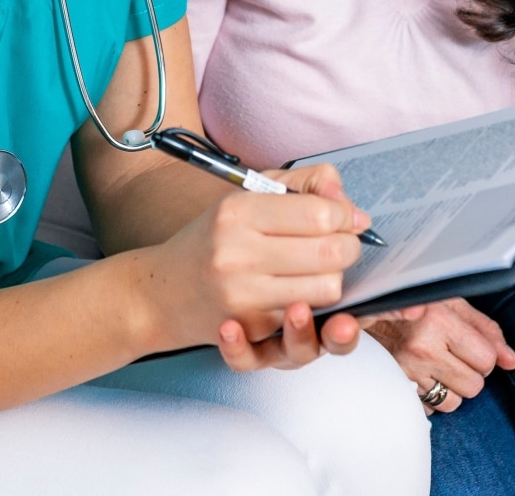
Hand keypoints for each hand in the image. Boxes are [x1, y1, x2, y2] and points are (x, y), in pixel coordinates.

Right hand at [135, 161, 372, 370]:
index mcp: (240, 211)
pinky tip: (301, 295)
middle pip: (331, 253)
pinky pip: (308, 318)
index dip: (345, 216)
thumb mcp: (249, 196)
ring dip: (333, 279)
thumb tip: (351, 206)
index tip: (344, 219)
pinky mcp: (250, 329)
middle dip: (349, 248)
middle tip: (342, 245)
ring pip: (327, 290)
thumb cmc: (213, 239)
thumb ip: (304, 185)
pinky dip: (313, 306)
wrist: (162, 292)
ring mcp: (243, 295)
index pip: (319, 213)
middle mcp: (238, 253)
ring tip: (319, 270)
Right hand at [362, 298, 514, 412]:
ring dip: (450, 389)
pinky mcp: (394, 388)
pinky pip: (428, 410)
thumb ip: (487, 331)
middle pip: (474, 387)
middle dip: (469, 374)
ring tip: (436, 367)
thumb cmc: (415, 306)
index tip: (469, 345)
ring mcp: (406, 371)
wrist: (364, 313)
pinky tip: (421, 376)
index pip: (487, 360)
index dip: (483, 355)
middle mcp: (422, 348)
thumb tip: (513, 361)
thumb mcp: (452, 305)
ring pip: (453, 403)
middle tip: (451, 355)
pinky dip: (429, 398)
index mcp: (439, 321)